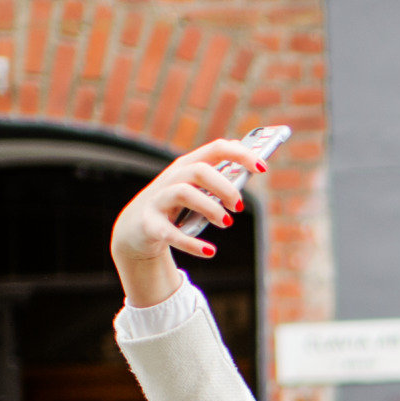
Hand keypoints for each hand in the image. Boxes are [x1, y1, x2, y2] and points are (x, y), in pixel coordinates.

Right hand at [107, 138, 265, 310]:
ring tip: (226, 223)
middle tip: (239, 207)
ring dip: (210, 208)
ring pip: (183, 193)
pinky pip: (170, 233)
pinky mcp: (150, 225)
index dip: (241, 155)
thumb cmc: (175, 206)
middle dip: (225, 187)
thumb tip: (248, 158)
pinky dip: (192, 244)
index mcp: (188, 165)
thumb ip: (220, 174)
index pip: (216, 149)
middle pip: (199, 171)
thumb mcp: (196, 188)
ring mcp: (158, 200)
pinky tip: (210, 251)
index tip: (263, 168)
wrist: (136, 228)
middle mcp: (172, 178)